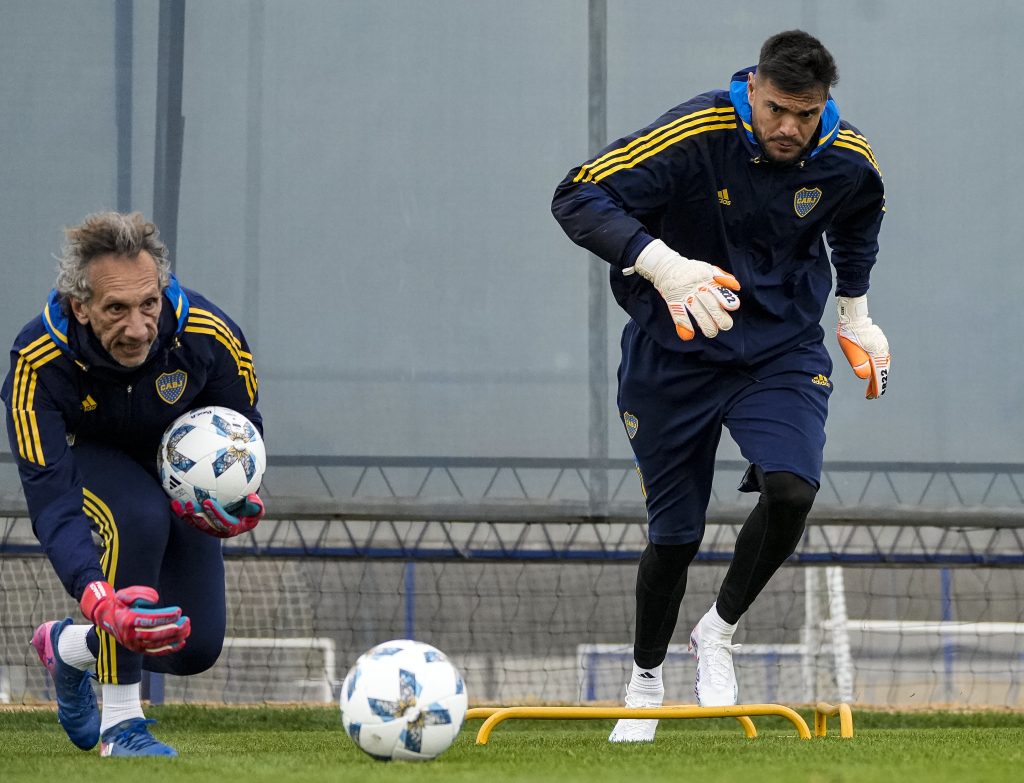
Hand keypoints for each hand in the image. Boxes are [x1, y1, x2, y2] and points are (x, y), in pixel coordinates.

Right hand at [79, 581, 189, 654]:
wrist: (107, 618)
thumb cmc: (121, 604)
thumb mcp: (125, 594)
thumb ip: (140, 594)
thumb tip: (155, 600)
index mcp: (127, 620)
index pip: (149, 620)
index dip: (165, 616)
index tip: (179, 611)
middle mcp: (129, 635)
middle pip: (154, 634)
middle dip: (173, 629)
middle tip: (186, 621)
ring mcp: (134, 645)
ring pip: (157, 644)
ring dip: (175, 638)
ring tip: (187, 628)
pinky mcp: (139, 650)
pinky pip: (156, 652)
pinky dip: (170, 649)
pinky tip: (182, 642)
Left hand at [171, 492, 264, 537]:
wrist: (239, 512)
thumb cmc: (249, 510)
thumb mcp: (256, 509)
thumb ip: (256, 506)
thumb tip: (252, 498)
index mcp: (232, 528)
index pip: (223, 523)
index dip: (215, 513)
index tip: (208, 502)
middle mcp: (218, 531)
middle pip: (205, 526)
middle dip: (196, 516)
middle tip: (190, 504)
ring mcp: (207, 528)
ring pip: (194, 523)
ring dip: (184, 515)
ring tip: (177, 504)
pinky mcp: (199, 524)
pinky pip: (188, 519)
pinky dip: (180, 512)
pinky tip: (172, 501)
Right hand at [625, 238, 740, 339]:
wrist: (666, 266)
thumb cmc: (691, 270)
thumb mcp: (707, 269)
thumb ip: (722, 277)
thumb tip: (737, 286)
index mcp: (706, 280)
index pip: (718, 290)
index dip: (726, 298)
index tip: (734, 306)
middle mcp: (696, 288)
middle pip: (709, 303)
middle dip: (718, 316)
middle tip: (726, 326)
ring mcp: (684, 295)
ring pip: (696, 311)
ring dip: (704, 323)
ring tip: (711, 333)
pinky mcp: (672, 300)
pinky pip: (678, 314)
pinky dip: (683, 325)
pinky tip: (689, 336)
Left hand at [837, 295, 889, 398]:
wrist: (853, 316)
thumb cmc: (849, 334)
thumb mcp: (850, 350)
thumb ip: (858, 364)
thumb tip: (866, 376)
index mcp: (877, 354)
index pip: (878, 374)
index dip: (876, 387)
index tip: (873, 396)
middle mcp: (883, 350)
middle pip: (882, 370)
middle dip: (877, 383)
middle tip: (871, 395)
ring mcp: (882, 345)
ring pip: (882, 364)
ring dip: (877, 374)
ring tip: (871, 385)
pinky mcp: (880, 342)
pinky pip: (880, 357)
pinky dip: (877, 366)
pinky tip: (872, 370)